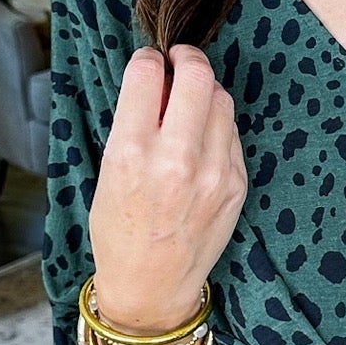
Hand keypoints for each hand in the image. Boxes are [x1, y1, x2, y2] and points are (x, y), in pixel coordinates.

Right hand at [88, 44, 247, 333]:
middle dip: (187, 59)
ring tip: (188, 104)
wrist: (152, 285)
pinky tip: (200, 138)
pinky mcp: (236, 184)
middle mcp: (177, 160)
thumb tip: (159, 79)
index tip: (150, 61)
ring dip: (205, 90)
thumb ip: (134, 122)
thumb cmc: (119, 230)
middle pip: (198, 76)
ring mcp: (213, 173)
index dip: (149, 59)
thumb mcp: (109, 172)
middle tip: (178, 63)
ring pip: (222, 99)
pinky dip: (216, 125)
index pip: (148, 74)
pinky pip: (231, 133)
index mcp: (131, 154)